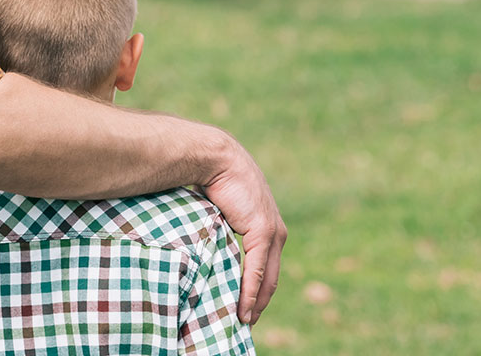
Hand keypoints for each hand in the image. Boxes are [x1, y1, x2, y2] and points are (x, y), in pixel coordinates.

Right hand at [200, 135, 285, 322]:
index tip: (248, 307)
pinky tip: (244, 309)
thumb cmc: (211, 179)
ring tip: (245, 322)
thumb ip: (220, 229)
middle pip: (271, 276)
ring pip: (267, 278)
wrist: (215, 158)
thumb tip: (205, 244)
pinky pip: (257, 269)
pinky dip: (250, 291)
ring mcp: (272, 231)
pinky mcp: (263, 231)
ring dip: (256, 302)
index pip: (266, 265)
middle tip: (247, 321)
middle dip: (260, 301)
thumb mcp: (219, 211)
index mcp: (266, 225)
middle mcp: (275, 230)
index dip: (258, 287)